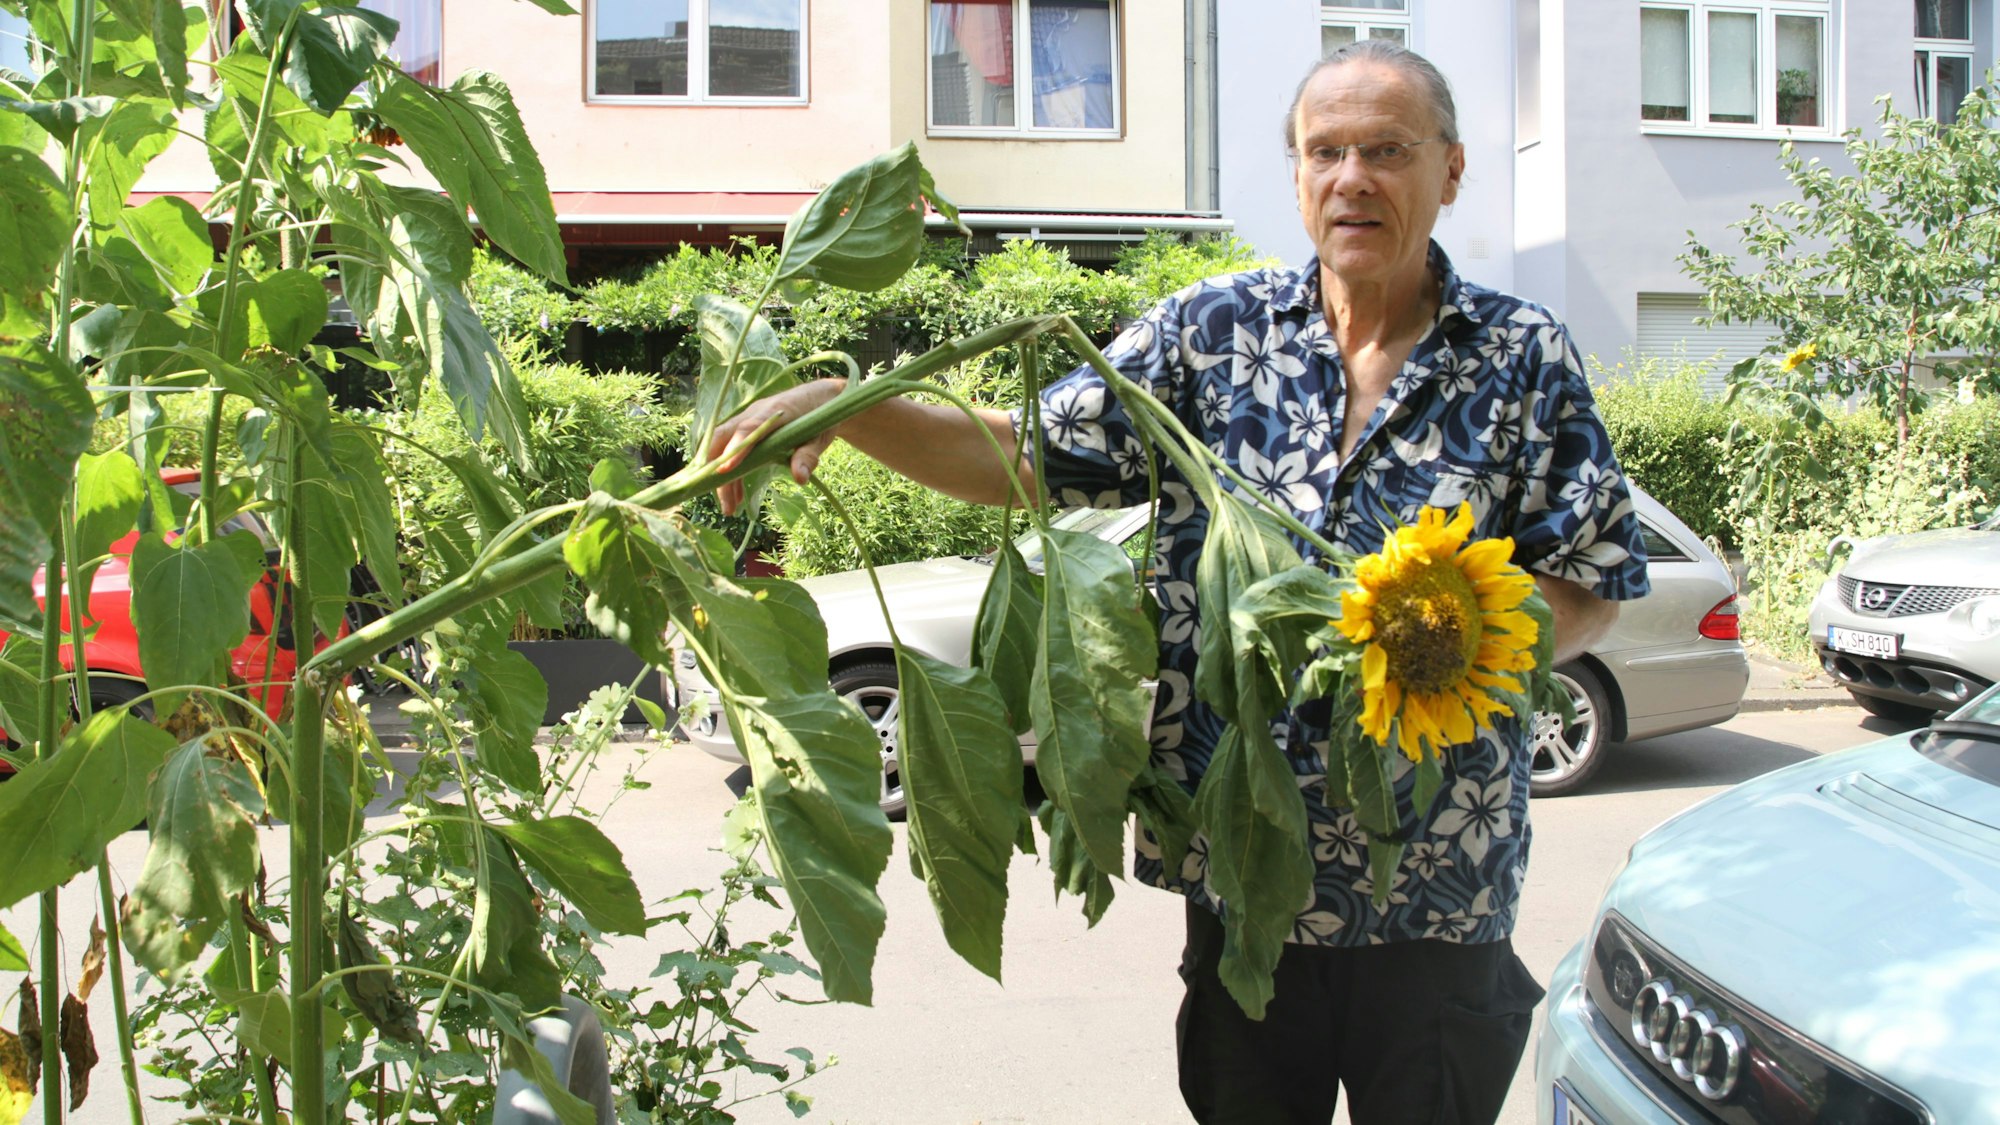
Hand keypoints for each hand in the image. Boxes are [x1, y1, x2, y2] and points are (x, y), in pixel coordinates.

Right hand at [706, 378, 846, 515]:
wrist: (822, 397)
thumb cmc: (822, 415)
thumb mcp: (821, 436)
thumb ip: (808, 455)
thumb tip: (799, 478)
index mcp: (774, 411)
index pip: (748, 428)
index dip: (735, 448)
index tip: (724, 470)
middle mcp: (754, 413)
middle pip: (723, 437)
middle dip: (716, 469)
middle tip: (723, 501)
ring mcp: (749, 421)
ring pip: (724, 448)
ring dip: (724, 478)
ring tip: (730, 509)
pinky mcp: (749, 431)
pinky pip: (733, 452)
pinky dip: (734, 475)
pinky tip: (738, 497)